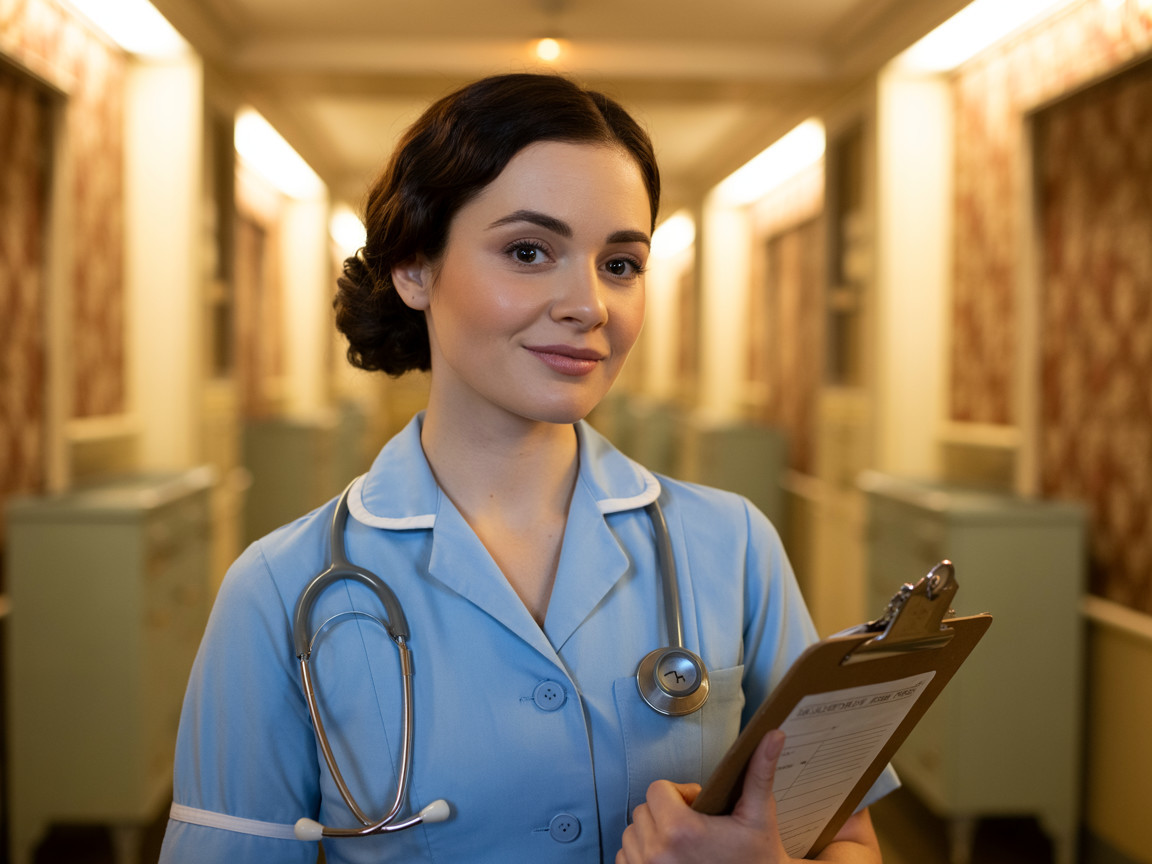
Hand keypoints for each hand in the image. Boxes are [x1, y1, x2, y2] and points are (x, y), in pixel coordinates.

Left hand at [615, 729, 796, 863]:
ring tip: (682, 844)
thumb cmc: (756, 858)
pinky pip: (625, 857)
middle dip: (666, 813)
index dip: (680, 794)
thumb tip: (773, 735)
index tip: (699, 807)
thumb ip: (759, 772)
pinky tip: (671, 859)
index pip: (657, 789)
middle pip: (644, 810)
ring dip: (653, 834)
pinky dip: (643, 855)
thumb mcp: (759, 815)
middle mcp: (657, 853)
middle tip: (694, 827)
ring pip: (632, 834)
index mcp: (680, 830)